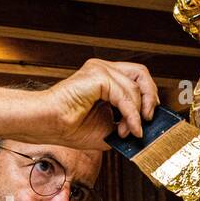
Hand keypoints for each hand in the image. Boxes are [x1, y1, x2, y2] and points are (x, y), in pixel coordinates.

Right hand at [37, 59, 158, 149]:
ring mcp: (100, 69)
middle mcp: (103, 69)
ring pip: (135, 86)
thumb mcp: (109, 128)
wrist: (50, 126)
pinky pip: (125, 94)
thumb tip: (147, 128)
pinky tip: (128, 128)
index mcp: (105, 78)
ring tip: (129, 131)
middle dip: (150, 99)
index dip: (148, 98)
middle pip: (141, 75)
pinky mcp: (98, 75)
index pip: (137, 79)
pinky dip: (131, 114)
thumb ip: (127, 123)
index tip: (147, 120)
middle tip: (147, 121)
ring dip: (137, 113)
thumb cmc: (71, 127)